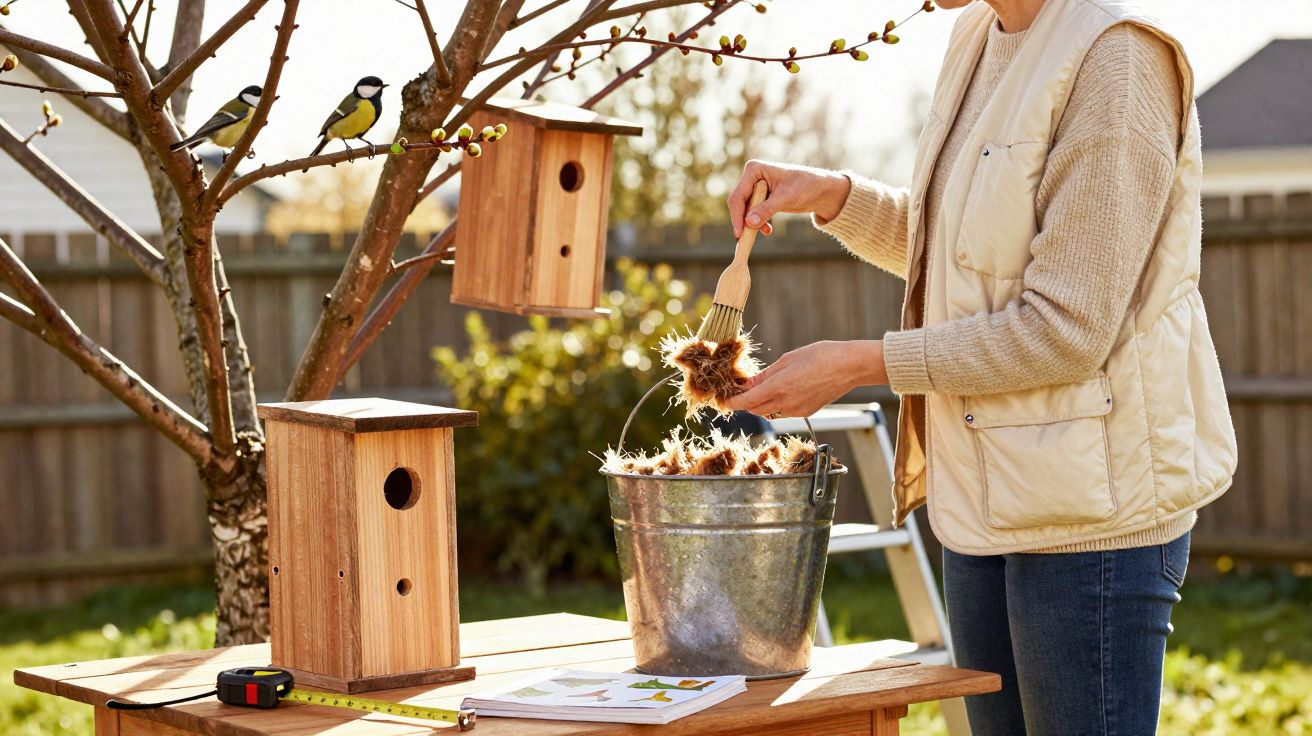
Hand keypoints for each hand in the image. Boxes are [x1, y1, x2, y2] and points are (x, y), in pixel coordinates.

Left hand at [724, 340, 887, 418]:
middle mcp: (786, 403)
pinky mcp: (807, 412)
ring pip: (770, 411)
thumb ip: (765, 375)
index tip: (725, 399)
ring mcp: (797, 410)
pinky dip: (779, 403)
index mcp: (778, 388)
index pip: (746, 402)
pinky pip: (785, 411)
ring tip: (764, 386)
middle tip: (742, 388)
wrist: (850, 367)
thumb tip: (747, 384)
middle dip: (746, 401)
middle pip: (756, 409)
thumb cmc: (821, 356)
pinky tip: (785, 389)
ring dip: (762, 402)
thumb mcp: (788, 360)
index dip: (732, 402)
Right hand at [727, 160, 852, 238]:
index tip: (739, 233)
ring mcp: (757, 189)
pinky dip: (758, 223)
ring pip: (746, 211)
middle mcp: (752, 178)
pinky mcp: (763, 199)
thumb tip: (749, 223)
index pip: (738, 196)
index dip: (737, 215)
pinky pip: (754, 214)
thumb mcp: (786, 197)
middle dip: (743, 221)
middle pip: (739, 204)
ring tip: (762, 233)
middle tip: (746, 239)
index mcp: (754, 170)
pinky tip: (768, 230)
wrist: (821, 190)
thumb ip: (766, 209)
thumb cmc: (806, 185)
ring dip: (752, 224)